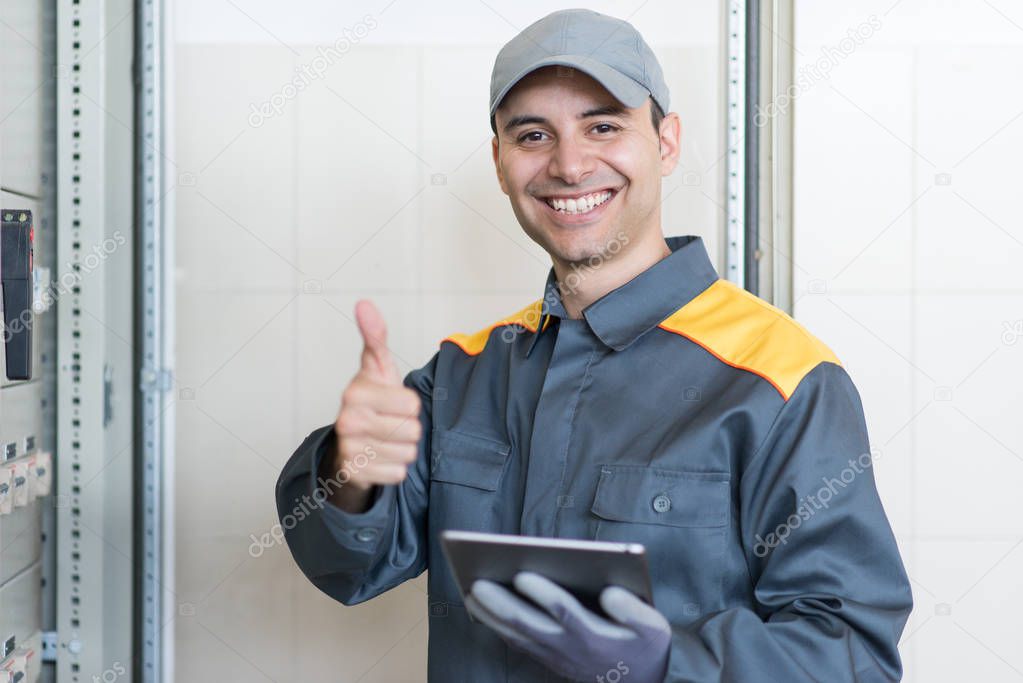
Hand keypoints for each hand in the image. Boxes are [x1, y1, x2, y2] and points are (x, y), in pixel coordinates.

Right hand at [329, 300, 421, 490]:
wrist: (349, 442)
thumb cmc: (372, 400)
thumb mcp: (376, 367)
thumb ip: (375, 336)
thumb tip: (364, 303)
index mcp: (355, 392)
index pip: (412, 405)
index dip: (409, 405)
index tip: (392, 402)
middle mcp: (347, 421)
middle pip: (412, 431)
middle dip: (407, 428)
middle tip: (389, 422)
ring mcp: (350, 450)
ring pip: (407, 453)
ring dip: (401, 448)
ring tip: (384, 439)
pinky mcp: (355, 474)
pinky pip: (398, 473)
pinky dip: (394, 468)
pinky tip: (379, 457)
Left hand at [465, 572, 671, 681]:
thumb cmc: (645, 649)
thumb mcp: (654, 628)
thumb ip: (633, 610)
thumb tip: (608, 592)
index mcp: (594, 636)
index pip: (564, 613)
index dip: (542, 594)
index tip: (522, 574)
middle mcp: (568, 647)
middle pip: (529, 624)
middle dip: (501, 603)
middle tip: (478, 583)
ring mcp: (555, 655)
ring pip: (517, 635)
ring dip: (492, 615)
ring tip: (471, 593)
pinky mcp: (548, 658)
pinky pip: (517, 642)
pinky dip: (498, 626)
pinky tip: (484, 610)